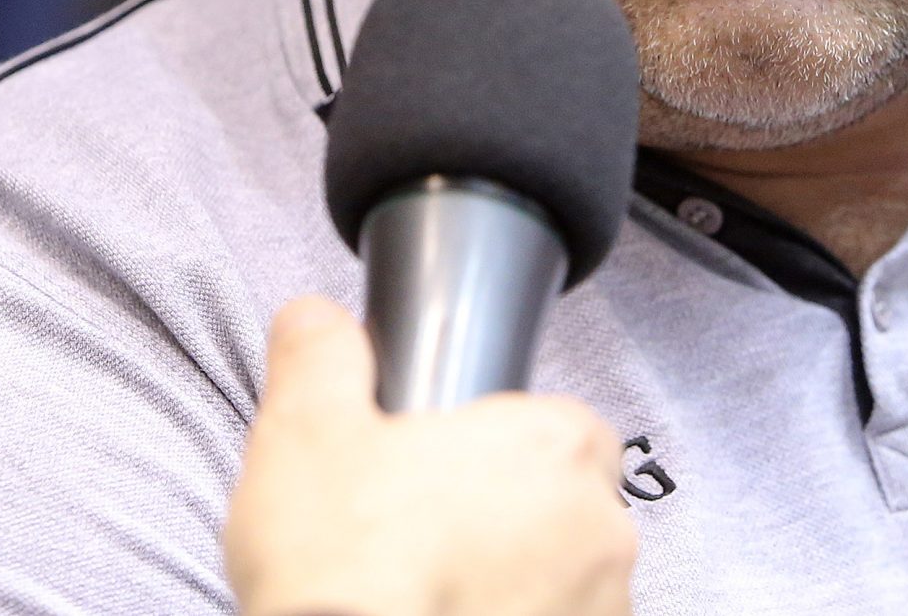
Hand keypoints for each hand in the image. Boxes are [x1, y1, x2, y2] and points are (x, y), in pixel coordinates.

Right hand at [225, 297, 636, 615]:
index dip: (502, 446)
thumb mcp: (306, 432)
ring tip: (434, 593)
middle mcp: (601, 530)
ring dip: (519, 583)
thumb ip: (320, 357)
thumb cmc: (347, 566)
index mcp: (555, 445)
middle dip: (511, 518)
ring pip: (568, 580)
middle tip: (430, 537)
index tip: (447, 471)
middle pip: (567, 505)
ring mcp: (601, 609)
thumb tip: (315, 321)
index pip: (562, 426)